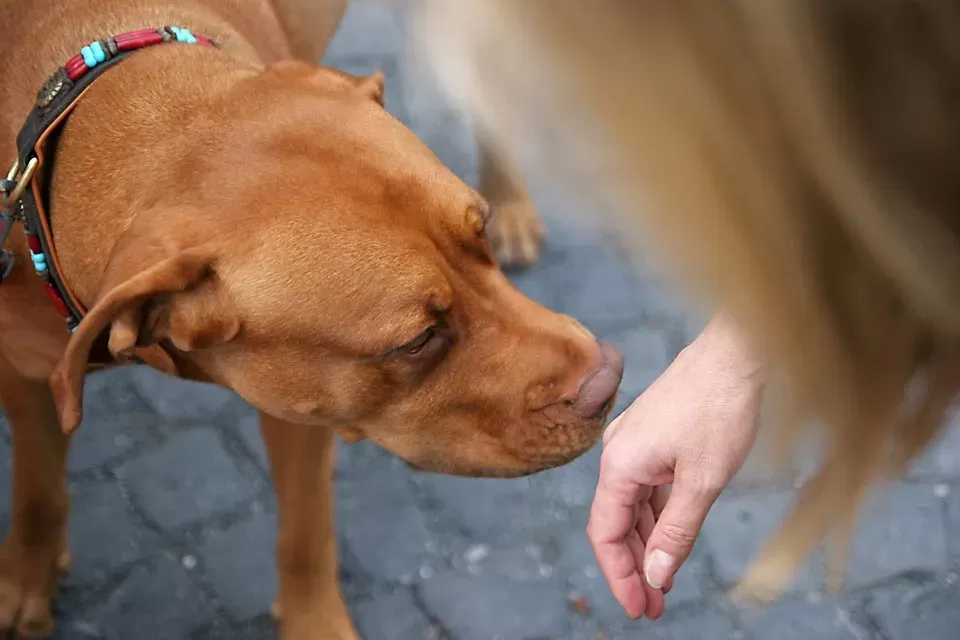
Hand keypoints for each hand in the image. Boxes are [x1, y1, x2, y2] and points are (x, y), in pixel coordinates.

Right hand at [587, 313, 763, 619]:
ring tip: (663, 584)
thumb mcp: (702, 482)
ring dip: (646, 545)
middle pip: (615, 523)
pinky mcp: (652, 438)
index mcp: (620, 465)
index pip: (606, 533)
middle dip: (633, 567)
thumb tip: (656, 576)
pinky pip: (647, 488)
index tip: (639, 608)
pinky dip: (657, 518)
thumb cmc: (719, 409)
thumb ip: (675, 533)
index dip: (619, 575)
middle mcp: (618, 455)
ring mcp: (634, 445)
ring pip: (632, 507)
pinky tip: (670, 542)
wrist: (734, 354)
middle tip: (653, 607)